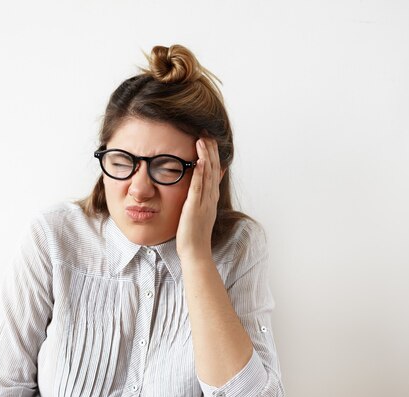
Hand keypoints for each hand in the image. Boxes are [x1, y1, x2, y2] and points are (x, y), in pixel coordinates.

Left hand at [176, 134, 221, 260]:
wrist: (196, 251)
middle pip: (213, 168)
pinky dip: (199, 174)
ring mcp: (204, 202)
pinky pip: (198, 188)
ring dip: (205, 156)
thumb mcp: (200, 211)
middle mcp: (210, 198)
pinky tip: (198, 162)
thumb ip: (202, 196)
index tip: (209, 139)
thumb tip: (203, 185)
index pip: (214, 170)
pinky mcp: (195, 208)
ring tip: (202, 140)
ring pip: (207, 175)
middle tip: (207, 132)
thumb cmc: (194, 233)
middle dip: (211, 150)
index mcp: (211, 197)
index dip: (212, 154)